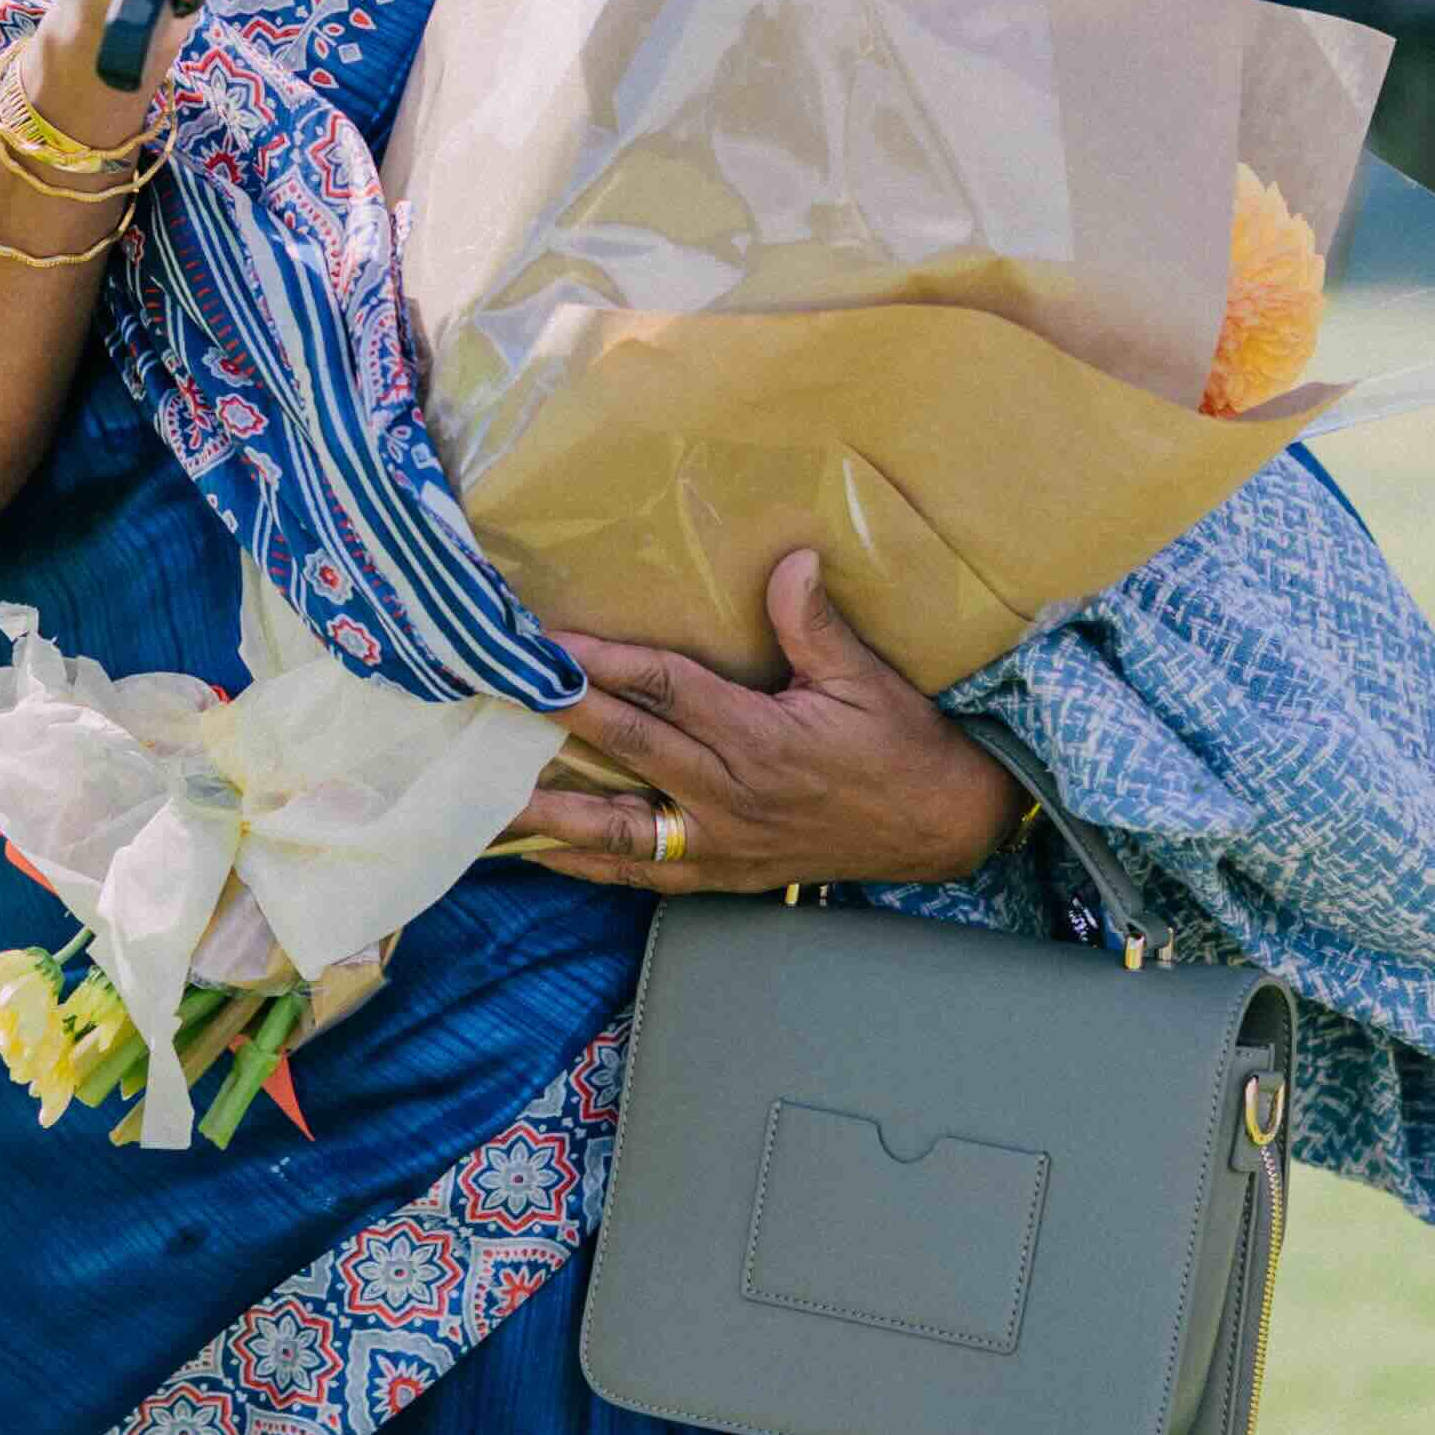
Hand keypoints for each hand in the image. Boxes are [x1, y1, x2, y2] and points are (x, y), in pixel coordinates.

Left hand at [500, 551, 1027, 895]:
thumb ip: (815, 624)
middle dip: (559, 720)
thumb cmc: (903, 746)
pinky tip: (545, 853)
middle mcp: (729, 795)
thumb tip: (791, 559)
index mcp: (760, 739)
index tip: (550, 646)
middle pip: (628, 750)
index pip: (666, 693)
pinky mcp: (723, 874)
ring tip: (492, 793)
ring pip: (621, 828)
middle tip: (499, 697)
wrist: (941, 827)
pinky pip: (644, 876)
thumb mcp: (867, 679)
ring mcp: (721, 842)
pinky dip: (591, 866)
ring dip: (554, 811)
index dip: (605, 666)